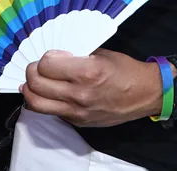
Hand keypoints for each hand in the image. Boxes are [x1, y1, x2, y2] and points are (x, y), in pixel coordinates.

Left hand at [22, 49, 163, 126]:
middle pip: (36, 85)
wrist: (145, 94)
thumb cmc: (126, 71)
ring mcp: (77, 111)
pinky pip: (51, 112)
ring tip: (35, 82)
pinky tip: (50, 93)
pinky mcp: (78, 122)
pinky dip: (45, 101)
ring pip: (37, 103)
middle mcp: (79, 94)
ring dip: (31, 90)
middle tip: (37, 67)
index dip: (44, 58)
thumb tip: (54, 57)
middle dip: (32, 72)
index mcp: (87, 72)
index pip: (46, 66)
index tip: (51, 56)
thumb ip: (76, 56)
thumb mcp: (101, 54)